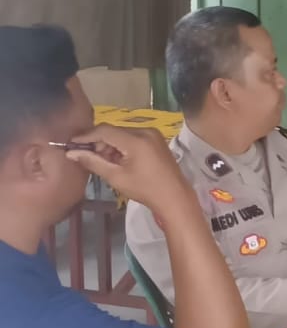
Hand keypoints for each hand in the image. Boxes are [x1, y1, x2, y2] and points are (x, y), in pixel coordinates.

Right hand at [66, 125, 193, 214]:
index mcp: (137, 140)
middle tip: (88, 158)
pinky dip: (122, 146)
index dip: (86, 136)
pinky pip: (133, 137)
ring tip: (105, 162)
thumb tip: (71, 153)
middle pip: (114, 131)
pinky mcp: (156, 139)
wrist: (174, 196)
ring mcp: (153, 134)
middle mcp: (146, 131)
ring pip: (122, 134)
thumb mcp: (115, 176)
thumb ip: (93, 162)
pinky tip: (118, 160)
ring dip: (110, 145)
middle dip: (98, 143)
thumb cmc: (144, 189)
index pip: (104, 130)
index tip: (71, 143)